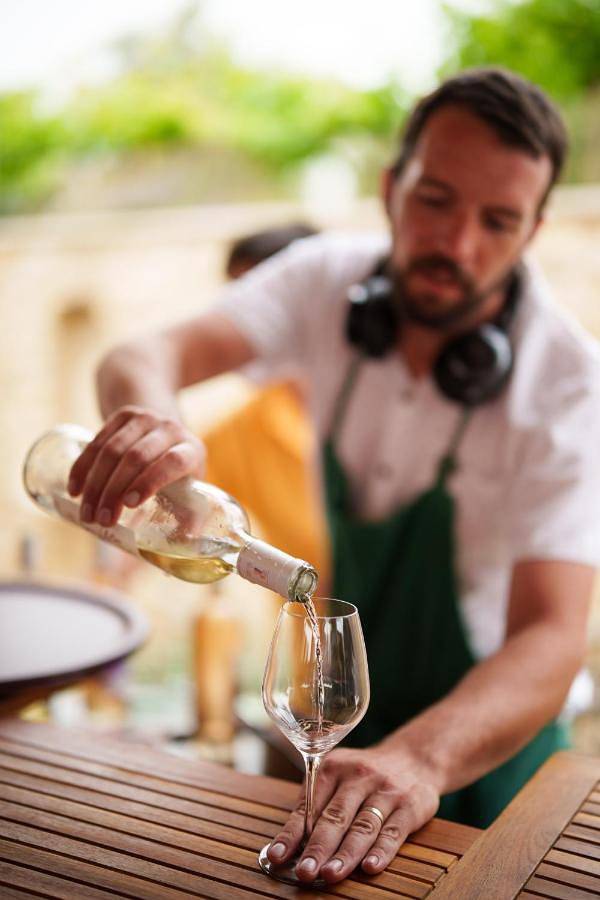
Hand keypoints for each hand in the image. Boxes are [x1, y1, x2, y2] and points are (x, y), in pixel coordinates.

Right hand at [68, 405, 204, 526]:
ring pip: (112, 450)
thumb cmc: (180, 474)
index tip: (129, 505)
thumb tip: (177, 557)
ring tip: (87, 513)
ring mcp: (144, 418)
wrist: (166, 432)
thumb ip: (187, 520)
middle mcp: (170, 429)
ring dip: (95, 484)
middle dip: (114, 491)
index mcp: (191, 450)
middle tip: (102, 520)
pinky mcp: (122, 415)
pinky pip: (96, 441)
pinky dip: (82, 468)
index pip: (172, 462)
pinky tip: (75, 490)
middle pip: (136, 458)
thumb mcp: (191, 490)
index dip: (149, 481)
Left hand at [267, 745, 439, 883]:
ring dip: (346, 853)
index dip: (292, 832)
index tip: (278, 856)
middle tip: (305, 872)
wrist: (413, 758)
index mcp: (333, 767)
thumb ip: (317, 804)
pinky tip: (369, 868)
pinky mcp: (410, 806)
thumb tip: (289, 845)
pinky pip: (393, 831)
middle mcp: (358, 776)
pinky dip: (381, 851)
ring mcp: (385, 790)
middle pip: (335, 816)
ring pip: (363, 826)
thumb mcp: (338, 776)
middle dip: (318, 847)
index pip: (309, 805)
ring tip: (330, 875)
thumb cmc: (364, 776)